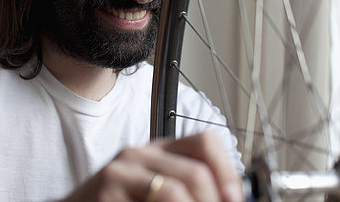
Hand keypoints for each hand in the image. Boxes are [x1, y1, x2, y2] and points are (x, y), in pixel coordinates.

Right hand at [61, 132, 242, 201]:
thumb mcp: (151, 190)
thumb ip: (186, 188)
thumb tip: (230, 198)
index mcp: (156, 151)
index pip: (205, 142)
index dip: (228, 172)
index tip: (233, 200)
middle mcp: (138, 155)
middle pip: (196, 173)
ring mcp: (119, 173)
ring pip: (176, 192)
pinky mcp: (106, 192)